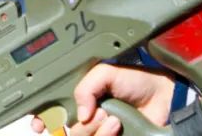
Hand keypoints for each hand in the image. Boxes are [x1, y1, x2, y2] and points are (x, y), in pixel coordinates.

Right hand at [30, 64, 174, 135]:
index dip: (43, 119)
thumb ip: (85, 87)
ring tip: (113, 118)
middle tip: (97, 113)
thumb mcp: (104, 72)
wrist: (161, 95)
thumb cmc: (134, 79)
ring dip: (96, 131)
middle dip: (80, 125)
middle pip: (66, 131)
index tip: (39, 125)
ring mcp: (99, 131)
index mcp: (79, 99)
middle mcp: (86, 117)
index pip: (53, 112)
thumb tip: (80, 115)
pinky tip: (118, 126)